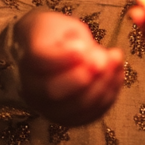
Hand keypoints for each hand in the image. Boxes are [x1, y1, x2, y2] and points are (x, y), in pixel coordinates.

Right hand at [14, 9, 123, 125]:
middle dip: (86, 75)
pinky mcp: (65, 117)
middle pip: (54, 91)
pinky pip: (86, 117)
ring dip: (102, 86)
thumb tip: (89, 56)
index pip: (40, 60)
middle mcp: (31, 88)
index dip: (64, 56)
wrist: (50, 50)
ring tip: (116, 62)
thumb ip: (76, 41)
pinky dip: (106, 99)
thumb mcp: (66, 27)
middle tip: (106, 58)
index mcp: (28, 58)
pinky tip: (116, 76)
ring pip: (73, 108)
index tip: (85, 47)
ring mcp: (46, 107)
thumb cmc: (59, 35)